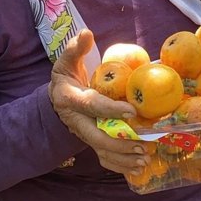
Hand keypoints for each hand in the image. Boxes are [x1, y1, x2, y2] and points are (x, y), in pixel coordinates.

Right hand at [48, 29, 149, 174]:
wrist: (56, 99)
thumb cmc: (66, 77)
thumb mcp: (66, 61)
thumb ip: (76, 48)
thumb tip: (87, 33)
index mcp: (70, 99)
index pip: (92, 105)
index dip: (110, 109)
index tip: (131, 110)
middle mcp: (76, 120)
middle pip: (96, 137)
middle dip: (119, 143)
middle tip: (142, 143)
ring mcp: (84, 134)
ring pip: (101, 151)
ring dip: (123, 157)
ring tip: (144, 157)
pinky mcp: (91, 142)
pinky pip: (104, 158)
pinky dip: (120, 165)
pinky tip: (138, 167)